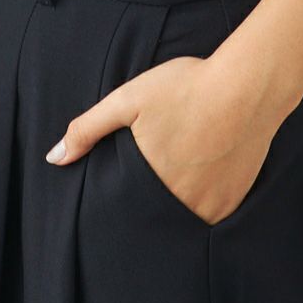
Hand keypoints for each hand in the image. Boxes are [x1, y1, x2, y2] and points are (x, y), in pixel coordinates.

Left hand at [44, 55, 289, 226]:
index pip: (123, 209)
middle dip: (147, 201)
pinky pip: (211, 212)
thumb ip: (88, 129)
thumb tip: (54, 158)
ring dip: (175, 202)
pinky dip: (203, 199)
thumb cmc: (187, 87)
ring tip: (178, 170)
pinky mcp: (235, 200)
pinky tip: (203, 172)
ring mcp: (211, 206)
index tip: (124, 186)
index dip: (120, 200)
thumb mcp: (128, 99)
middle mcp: (181, 203)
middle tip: (156, 170)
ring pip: (182, 216)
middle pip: (153, 214)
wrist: (249, 85)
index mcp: (149, 182)